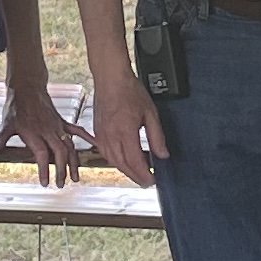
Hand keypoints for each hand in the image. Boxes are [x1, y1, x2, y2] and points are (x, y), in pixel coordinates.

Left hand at [0, 70, 87, 188]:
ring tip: (75, 177)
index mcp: (34, 133)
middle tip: (61, 184)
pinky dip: (87, 137)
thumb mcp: (7, 122)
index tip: (45, 182)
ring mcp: (57, 126)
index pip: (42, 154)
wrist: (27, 88)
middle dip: (62, 170)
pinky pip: (77, 130)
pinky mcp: (62, 122)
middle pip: (59, 153)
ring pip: (69, 146)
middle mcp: (48, 131)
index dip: (45, 169)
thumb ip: (3, 137)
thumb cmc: (16, 106)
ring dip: (73, 162)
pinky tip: (96, 144)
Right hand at [87, 63, 168, 184]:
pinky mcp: (97, 132)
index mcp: (125, 132)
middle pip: (123, 166)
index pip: (135, 162)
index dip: (144, 175)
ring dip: (125, 170)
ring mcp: (102, 135)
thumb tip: (162, 154)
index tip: (152, 180)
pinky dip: (114, 160)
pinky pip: (105, 153)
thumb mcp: (150, 113)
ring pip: (112, 161)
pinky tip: (122, 160)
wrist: (110, 79)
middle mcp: (111, 137)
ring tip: (136, 173)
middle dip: (135, 177)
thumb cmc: (129, 91)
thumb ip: (157, 136)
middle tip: (146, 181)